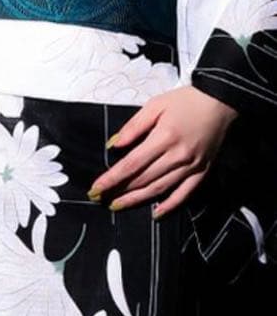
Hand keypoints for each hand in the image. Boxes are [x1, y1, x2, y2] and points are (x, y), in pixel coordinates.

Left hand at [87, 85, 239, 217]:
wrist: (220, 102)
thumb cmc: (185, 101)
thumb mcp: (155, 105)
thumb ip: (133, 127)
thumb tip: (114, 145)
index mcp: (164, 137)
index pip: (132, 164)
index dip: (112, 178)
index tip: (96, 189)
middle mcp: (177, 155)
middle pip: (143, 179)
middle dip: (120, 190)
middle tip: (101, 199)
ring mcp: (191, 166)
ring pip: (160, 189)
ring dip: (138, 200)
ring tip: (119, 205)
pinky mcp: (202, 171)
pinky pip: (185, 193)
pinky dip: (170, 206)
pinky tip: (155, 213)